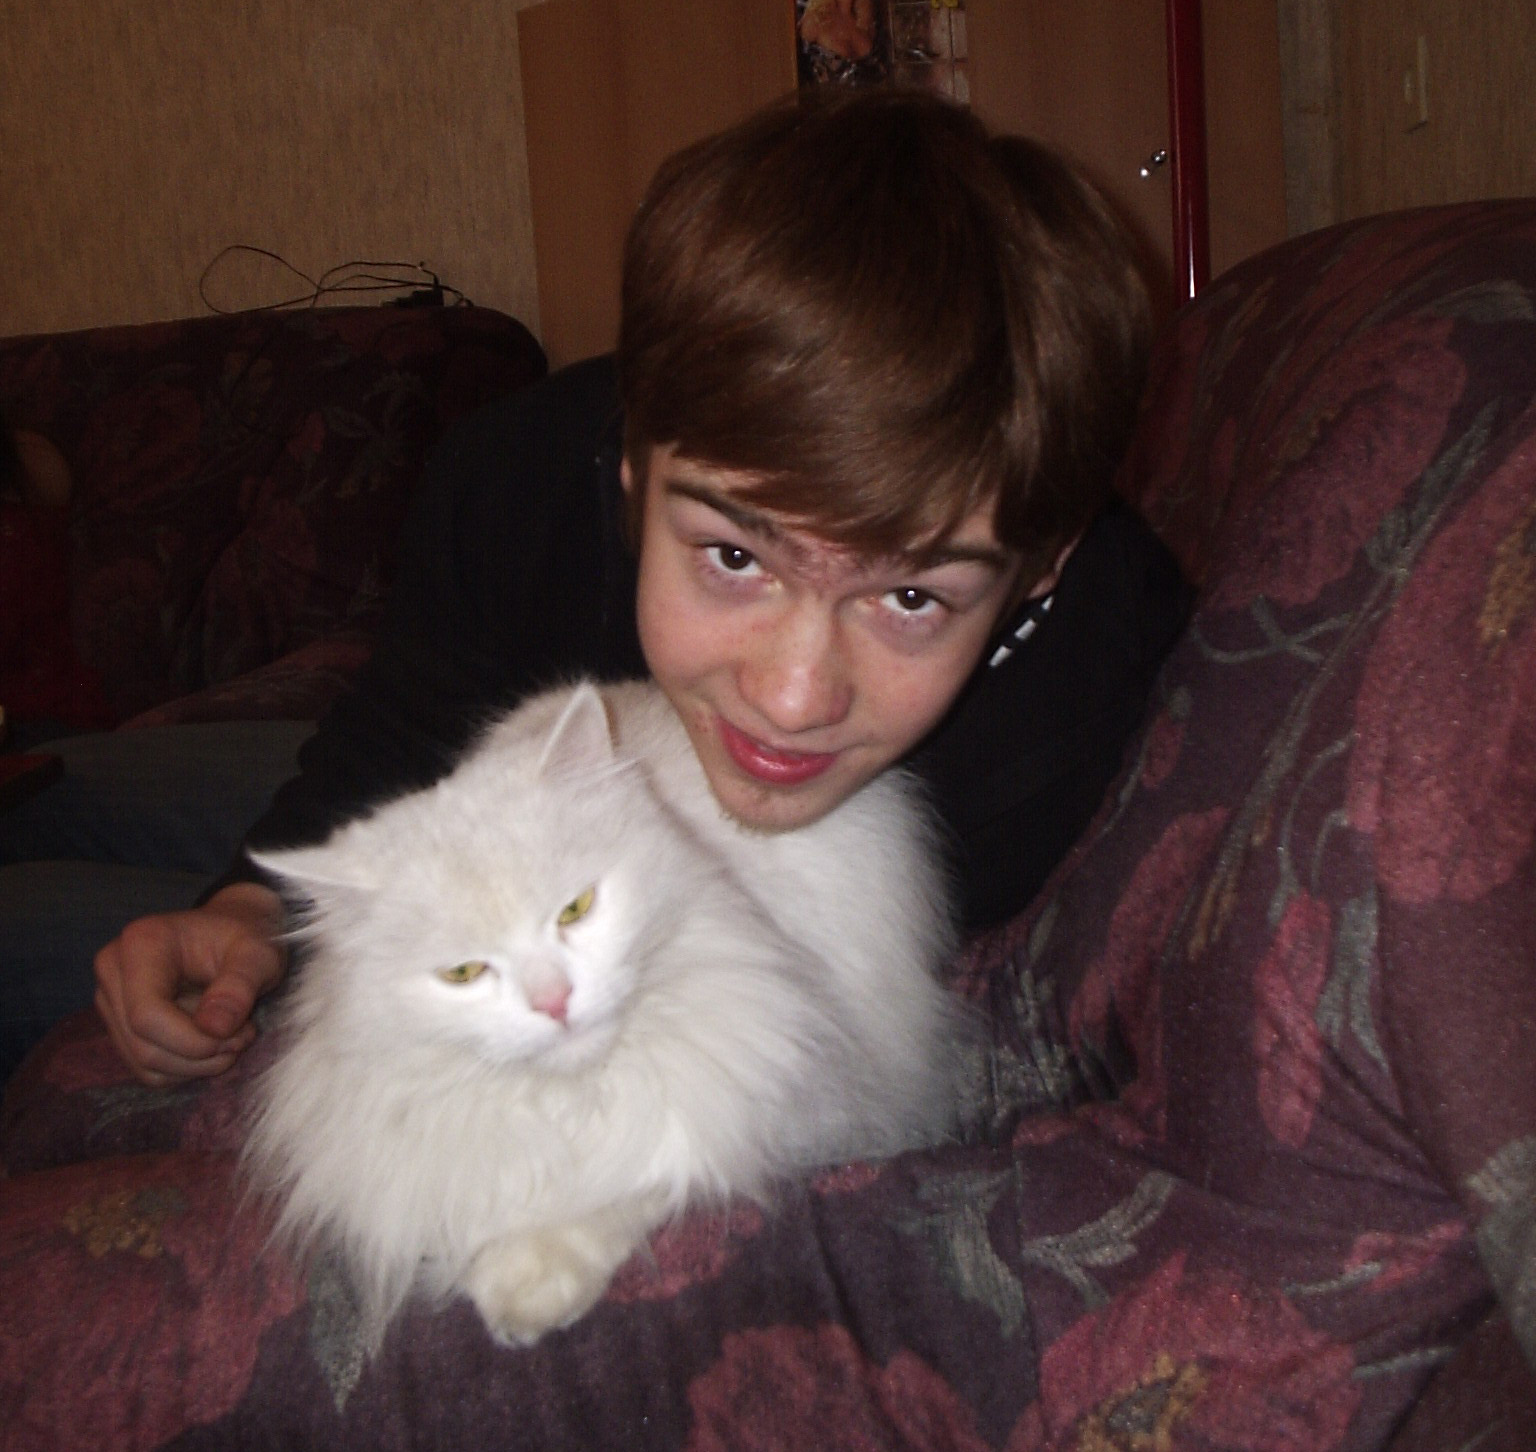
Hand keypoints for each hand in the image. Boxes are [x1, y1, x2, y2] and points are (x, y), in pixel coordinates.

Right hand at [94, 881, 288, 1085]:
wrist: (232, 932)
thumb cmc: (245, 938)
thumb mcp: (259, 954)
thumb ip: (240, 986)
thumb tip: (214, 1028)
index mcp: (142, 942)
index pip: (147, 1015)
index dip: (193, 1041)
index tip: (239, 1034)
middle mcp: (114, 970)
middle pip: (143, 1045)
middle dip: (201, 1054)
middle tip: (244, 1035)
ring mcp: (111, 999)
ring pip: (144, 1063)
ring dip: (197, 1064)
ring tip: (233, 1035)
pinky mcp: (119, 1024)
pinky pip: (147, 1069)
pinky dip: (185, 1067)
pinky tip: (212, 1039)